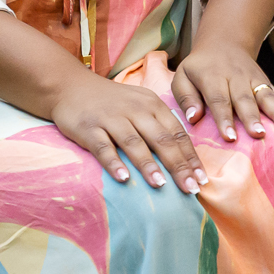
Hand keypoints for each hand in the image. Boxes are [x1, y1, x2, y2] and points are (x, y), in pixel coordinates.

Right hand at [52, 71, 207, 191]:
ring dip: (149, 165)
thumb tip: (185, 156)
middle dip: (178, 165)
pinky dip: (114, 163)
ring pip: (134, 143)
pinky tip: (123, 178)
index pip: (178, 133)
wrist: (71, 86)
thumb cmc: (113, 102)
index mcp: (153, 106)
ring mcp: (112, 119)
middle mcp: (136, 111)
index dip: (191, 157)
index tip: (202, 178)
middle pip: (161, 140)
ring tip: (161, 185)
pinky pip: (103, 147)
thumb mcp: (142, 105)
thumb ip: (160, 125)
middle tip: (191, 188)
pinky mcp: (89, 128)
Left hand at [173, 39, 273, 144]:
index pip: (219, 99)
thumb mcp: (182, 76)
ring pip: (268, 96)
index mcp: (213, 76)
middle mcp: (237, 77)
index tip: (229, 137)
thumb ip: (185, 97)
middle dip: (253, 117)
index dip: (224, 118)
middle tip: (260, 135)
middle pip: (246, 99)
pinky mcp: (267, 84)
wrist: (224, 44)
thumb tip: (193, 118)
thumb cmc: (200, 68)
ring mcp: (256, 80)